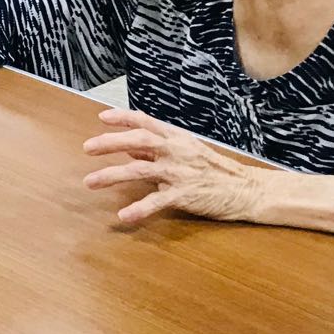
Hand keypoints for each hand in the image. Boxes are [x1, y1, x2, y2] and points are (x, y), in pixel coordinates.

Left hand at [81, 108, 267, 222]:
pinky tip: (123, 216)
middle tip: (87, 148)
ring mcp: (180, 172)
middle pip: (138, 140)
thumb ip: (158, 150)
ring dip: (112, 175)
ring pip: (140, 171)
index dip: (123, 117)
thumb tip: (129, 149)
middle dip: (110, 143)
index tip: (102, 118)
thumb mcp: (187, 152)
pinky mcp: (185, 194)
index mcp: (177, 138)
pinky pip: (157, 201)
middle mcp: (176, 151)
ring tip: (90, 181)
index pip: (146, 121)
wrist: (246, 189)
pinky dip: (139, 209)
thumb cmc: (215, 170)